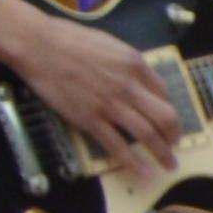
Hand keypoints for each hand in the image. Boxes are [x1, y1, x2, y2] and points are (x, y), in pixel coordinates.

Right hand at [0, 0, 184, 171]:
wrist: (36, 44)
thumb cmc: (67, 39)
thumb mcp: (108, 43)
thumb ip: (126, 63)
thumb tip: (138, 79)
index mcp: (134, 64)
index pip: (163, 93)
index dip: (168, 109)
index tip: (168, 120)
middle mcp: (128, 86)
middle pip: (165, 117)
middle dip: (174, 136)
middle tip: (175, 146)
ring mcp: (110, 104)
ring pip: (147, 135)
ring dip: (162, 154)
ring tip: (169, 165)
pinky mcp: (90, 119)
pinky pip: (118, 146)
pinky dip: (133, 163)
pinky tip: (143, 172)